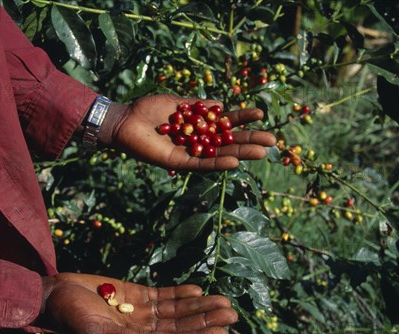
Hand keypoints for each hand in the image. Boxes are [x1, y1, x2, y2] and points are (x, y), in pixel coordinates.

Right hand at [38, 273, 237, 333]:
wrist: (55, 295)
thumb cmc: (72, 318)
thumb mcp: (97, 333)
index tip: (223, 332)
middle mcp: (142, 330)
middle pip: (181, 325)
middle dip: (206, 319)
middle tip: (233, 312)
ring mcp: (140, 311)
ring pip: (176, 310)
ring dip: (198, 305)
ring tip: (224, 300)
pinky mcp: (134, 294)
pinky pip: (163, 295)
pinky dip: (180, 293)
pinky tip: (197, 288)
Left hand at [99, 94, 275, 170]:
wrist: (125, 120)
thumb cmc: (148, 109)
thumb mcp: (178, 103)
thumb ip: (198, 106)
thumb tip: (221, 105)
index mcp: (198, 125)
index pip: (226, 123)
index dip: (243, 119)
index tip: (260, 113)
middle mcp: (198, 141)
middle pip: (229, 142)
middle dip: (250, 141)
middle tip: (273, 141)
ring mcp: (190, 153)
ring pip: (220, 156)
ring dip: (241, 154)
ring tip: (262, 152)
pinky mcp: (178, 163)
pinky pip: (201, 165)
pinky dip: (217, 164)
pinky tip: (234, 161)